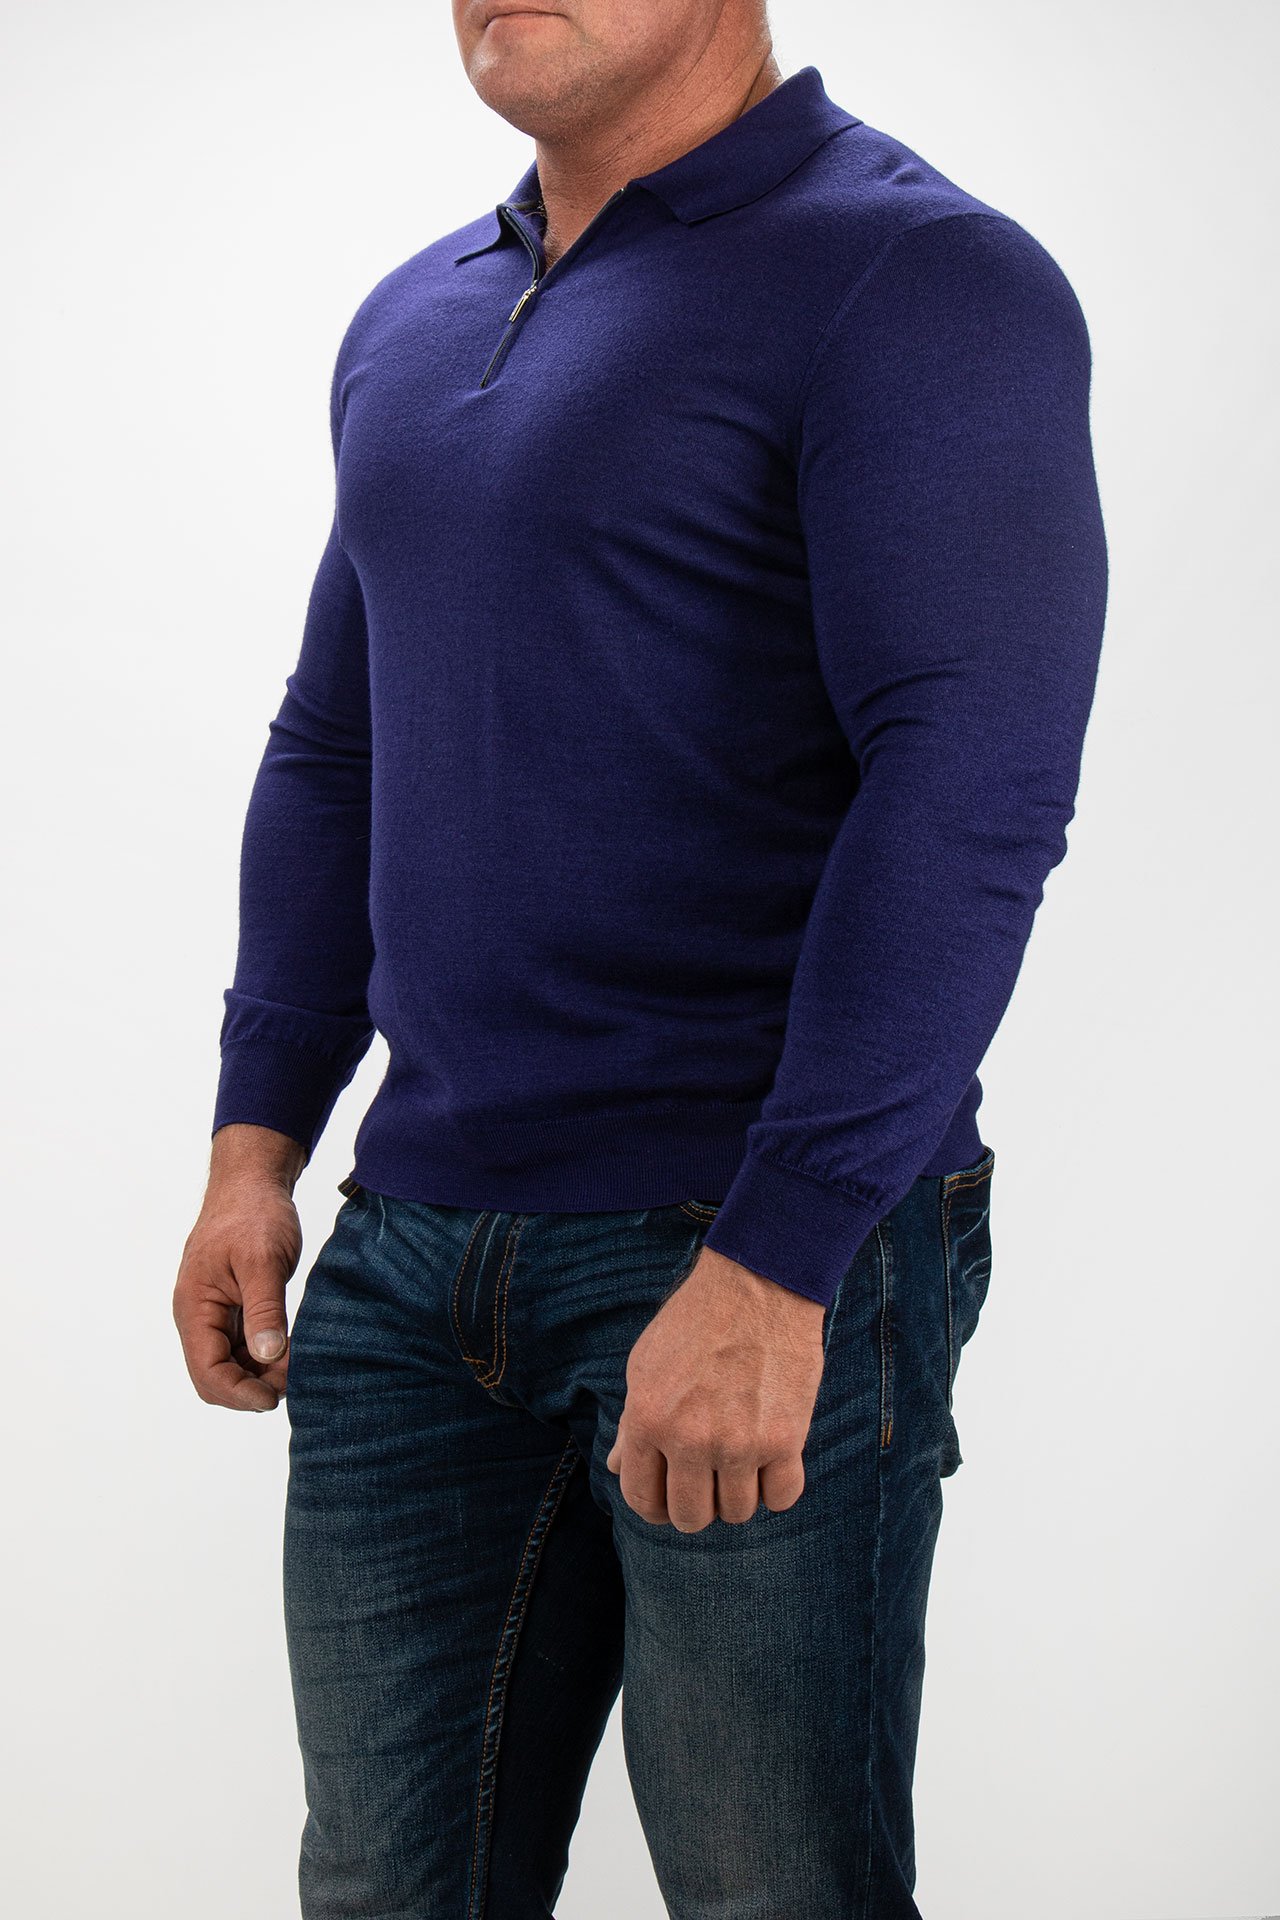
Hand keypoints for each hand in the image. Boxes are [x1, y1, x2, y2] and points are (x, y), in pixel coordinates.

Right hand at [173, 1126, 305, 1412]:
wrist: (253, 1182)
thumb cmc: (254, 1213)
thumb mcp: (263, 1260)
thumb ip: (264, 1309)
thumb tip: (267, 1357)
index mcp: (194, 1307)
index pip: (207, 1372)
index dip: (239, 1393)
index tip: (275, 1396)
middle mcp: (198, 1317)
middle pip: (215, 1376)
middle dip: (250, 1388)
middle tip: (293, 1382)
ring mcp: (215, 1314)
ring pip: (231, 1365)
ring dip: (260, 1374)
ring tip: (297, 1366)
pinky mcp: (233, 1308)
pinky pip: (243, 1347)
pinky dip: (265, 1356)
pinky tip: (292, 1352)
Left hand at [606, 1245, 826, 1532]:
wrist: (757, 1284)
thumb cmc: (696, 1321)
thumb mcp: (646, 1364)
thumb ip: (631, 1423)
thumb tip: (617, 1467)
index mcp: (648, 1419)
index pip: (643, 1499)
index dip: (655, 1507)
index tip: (670, 1498)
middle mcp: (689, 1439)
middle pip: (691, 1517)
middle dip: (697, 1508)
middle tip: (708, 1481)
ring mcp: (739, 1443)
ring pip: (738, 1513)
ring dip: (738, 1495)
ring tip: (741, 1464)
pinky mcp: (785, 1438)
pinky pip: (782, 1498)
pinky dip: (777, 1489)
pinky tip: (771, 1463)